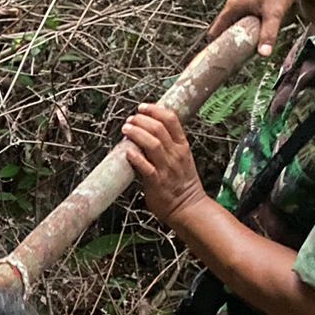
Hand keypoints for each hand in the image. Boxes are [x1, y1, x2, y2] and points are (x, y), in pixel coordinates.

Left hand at [121, 105, 208, 227]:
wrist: (188, 207)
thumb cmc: (182, 183)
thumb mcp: (182, 158)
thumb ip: (168, 145)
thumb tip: (148, 131)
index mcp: (182, 146)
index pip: (172, 120)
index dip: (156, 110)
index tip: (143, 107)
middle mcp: (175, 154)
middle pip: (159, 128)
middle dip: (142, 120)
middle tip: (130, 119)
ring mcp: (166, 168)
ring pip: (152, 144)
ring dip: (137, 133)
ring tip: (126, 129)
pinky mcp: (157, 182)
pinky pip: (146, 167)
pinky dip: (136, 157)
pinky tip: (128, 151)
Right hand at [209, 0, 298, 57]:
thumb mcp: (274, 12)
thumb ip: (268, 33)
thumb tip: (263, 55)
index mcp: (233, 6)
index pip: (215, 32)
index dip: (216, 47)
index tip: (220, 61)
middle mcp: (235, 2)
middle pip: (227, 29)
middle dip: (232, 43)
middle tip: (240, 59)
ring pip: (239, 21)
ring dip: (244, 33)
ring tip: (252, 47)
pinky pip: (248, 15)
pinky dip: (252, 24)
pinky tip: (264, 29)